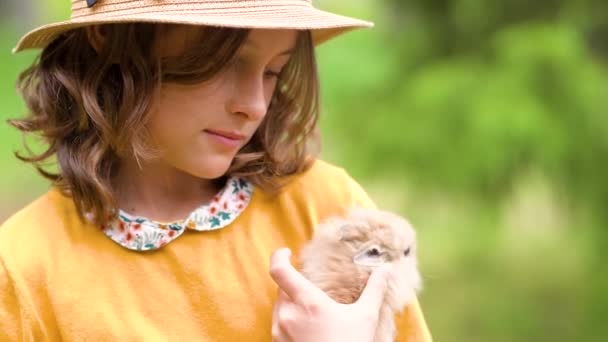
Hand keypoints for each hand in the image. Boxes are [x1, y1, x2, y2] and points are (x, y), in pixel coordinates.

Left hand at [269, 248, 391, 341]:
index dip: (279, 256)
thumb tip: (386, 269)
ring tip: (313, 311)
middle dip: (294, 284)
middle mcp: (288, 314)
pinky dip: (289, 319)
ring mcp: (279, 331)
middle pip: (281, 287)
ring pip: (279, 306)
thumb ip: (374, 290)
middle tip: (312, 288)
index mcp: (306, 301)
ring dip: (291, 302)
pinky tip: (309, 328)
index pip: (278, 270)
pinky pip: (279, 323)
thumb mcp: (365, 317)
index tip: (287, 252)